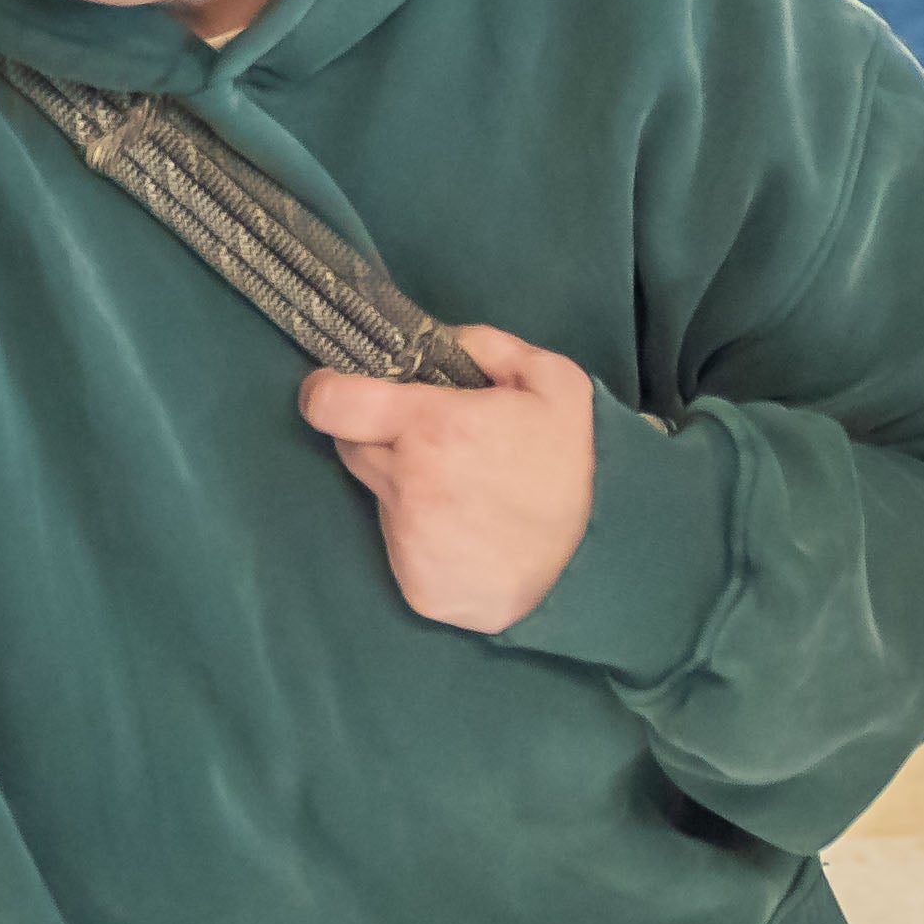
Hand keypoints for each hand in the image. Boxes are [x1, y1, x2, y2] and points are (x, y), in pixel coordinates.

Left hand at [299, 322, 598, 636]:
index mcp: (432, 427)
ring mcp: (409, 539)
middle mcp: (409, 485)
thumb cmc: (573, 466)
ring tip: (464, 494)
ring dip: (405, 489)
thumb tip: (443, 338)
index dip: (327, 392)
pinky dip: (421, 538)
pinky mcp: (415, 584)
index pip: (331, 404)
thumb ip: (489, 346)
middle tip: (436, 445)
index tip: (338, 392)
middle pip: (353, 448)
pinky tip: (465, 533)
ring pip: (379, 498)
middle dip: (381, 438)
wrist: (596, 563)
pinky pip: (399, 547)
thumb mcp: (554, 381)